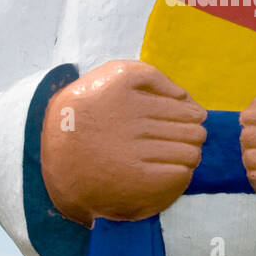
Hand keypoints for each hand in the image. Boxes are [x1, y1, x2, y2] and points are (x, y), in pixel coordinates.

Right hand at [40, 60, 206, 224]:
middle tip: (194, 137)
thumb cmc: (93, 109)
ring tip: (189, 153)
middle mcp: (132, 122)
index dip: (194, 114)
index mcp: (130, 96)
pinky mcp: (134, 179)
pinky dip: (184, 172)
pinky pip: (176, 175)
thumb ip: (150, 76)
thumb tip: (185, 96)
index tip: (195, 118)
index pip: (183, 108)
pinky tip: (178, 169)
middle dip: (196, 134)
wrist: (59, 152)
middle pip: (189, 131)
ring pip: (187, 153)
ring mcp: (133, 153)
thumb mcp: (113, 76)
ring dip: (192, 153)